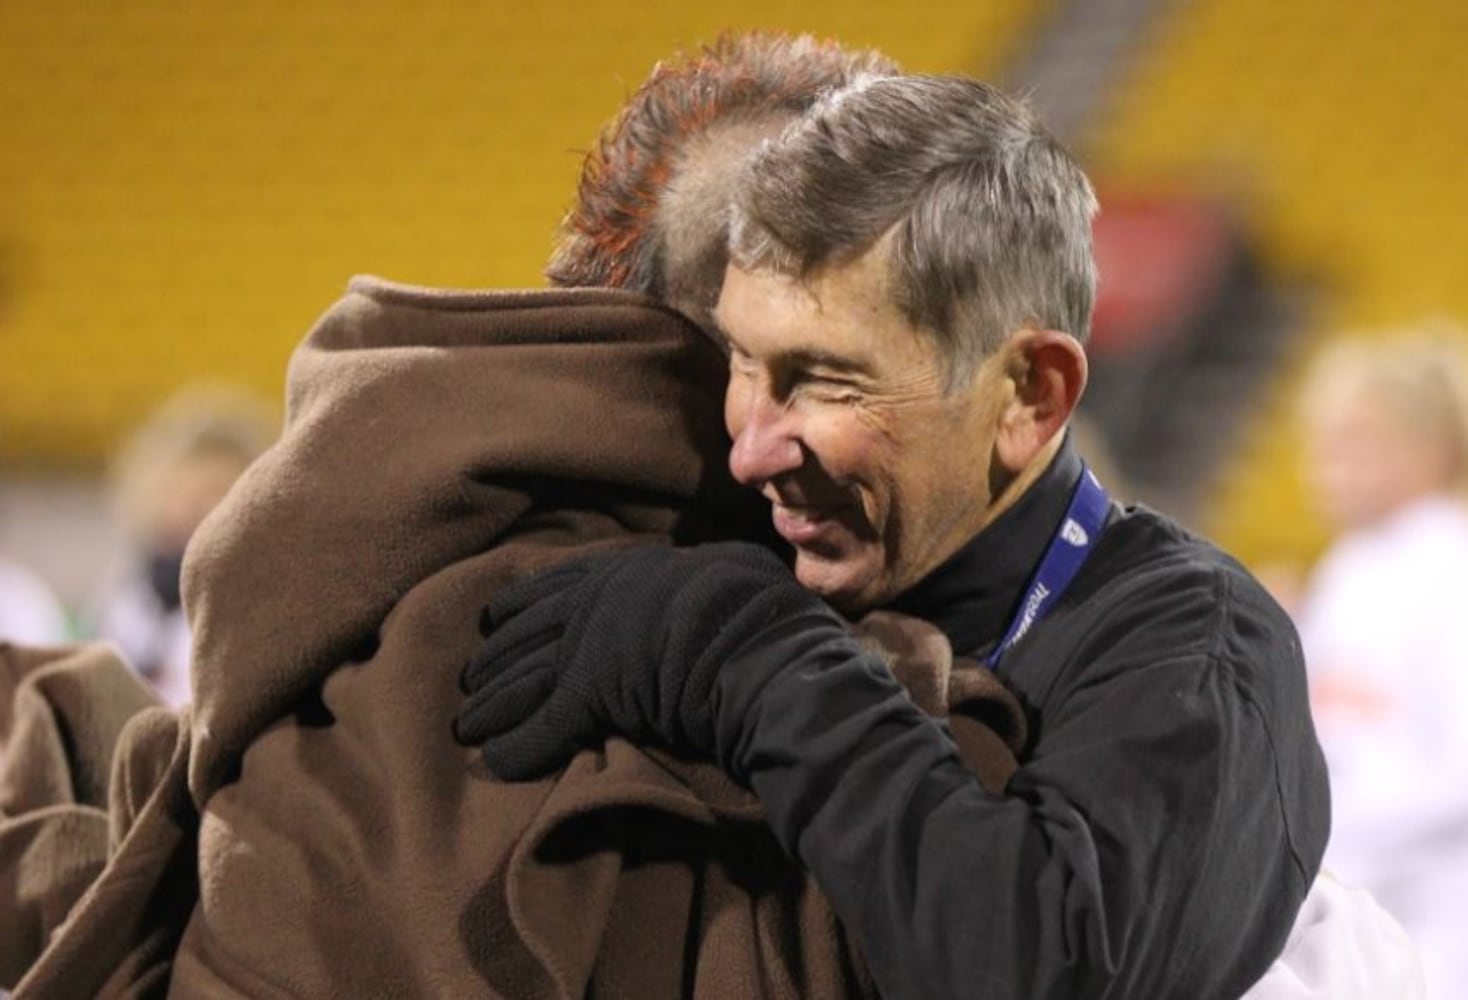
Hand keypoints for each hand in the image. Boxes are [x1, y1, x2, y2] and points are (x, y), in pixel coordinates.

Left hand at [455, 541, 839, 779]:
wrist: (750, 631)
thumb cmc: (749, 597)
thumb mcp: (720, 567)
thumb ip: (698, 572)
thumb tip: (718, 566)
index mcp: (619, 572)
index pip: (551, 587)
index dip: (518, 609)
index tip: (496, 620)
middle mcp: (588, 605)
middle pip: (522, 634)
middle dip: (492, 660)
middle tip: (469, 680)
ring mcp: (583, 650)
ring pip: (518, 680)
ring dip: (490, 707)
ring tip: (467, 726)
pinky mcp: (586, 698)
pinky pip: (538, 728)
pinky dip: (514, 747)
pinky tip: (498, 760)